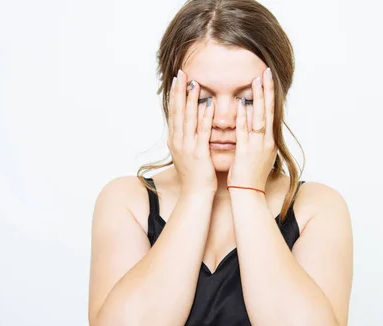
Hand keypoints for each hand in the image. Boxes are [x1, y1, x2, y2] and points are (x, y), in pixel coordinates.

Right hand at [167, 69, 216, 195]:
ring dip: (191, 99)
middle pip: (178, 111)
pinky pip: (202, 131)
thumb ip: (185, 139)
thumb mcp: (186, 154)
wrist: (195, 194)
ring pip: (188, 118)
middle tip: (181, 73)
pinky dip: (205, 117)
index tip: (177, 79)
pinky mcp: (198, 153)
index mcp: (175, 140)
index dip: (175, 95)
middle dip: (179, 91)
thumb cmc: (195, 176)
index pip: (174, 112)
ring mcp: (187, 146)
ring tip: (194, 82)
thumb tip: (183, 128)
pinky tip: (208, 104)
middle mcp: (178, 141)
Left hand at [227, 67, 277, 191]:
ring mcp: (258, 146)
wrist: (249, 194)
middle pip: (268, 111)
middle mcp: (266, 141)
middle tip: (266, 72)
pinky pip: (246, 132)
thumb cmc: (250, 175)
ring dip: (258, 99)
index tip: (268, 78)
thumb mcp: (258, 154)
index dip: (270, 95)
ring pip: (259, 118)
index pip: (271, 113)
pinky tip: (242, 105)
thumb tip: (255, 125)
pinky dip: (244, 118)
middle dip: (267, 91)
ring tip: (256, 81)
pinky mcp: (246, 152)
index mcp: (269, 141)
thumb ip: (257, 139)